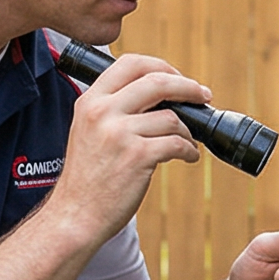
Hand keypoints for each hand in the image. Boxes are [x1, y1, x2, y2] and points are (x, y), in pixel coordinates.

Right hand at [47, 53, 207, 244]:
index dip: (161, 65)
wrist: (75, 216)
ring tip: (188, 143)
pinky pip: (177, 143)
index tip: (177, 77)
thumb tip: (160, 95)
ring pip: (172, 117)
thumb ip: (114, 109)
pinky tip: (187, 157)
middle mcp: (102, 112)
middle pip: (157, 81)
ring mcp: (119, 133)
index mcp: (90, 101)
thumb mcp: (88, 131)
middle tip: (203, 96)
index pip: (130, 63)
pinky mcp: (137, 157)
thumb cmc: (87, 179)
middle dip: (188, 86)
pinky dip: (189, 150)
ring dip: (189, 131)